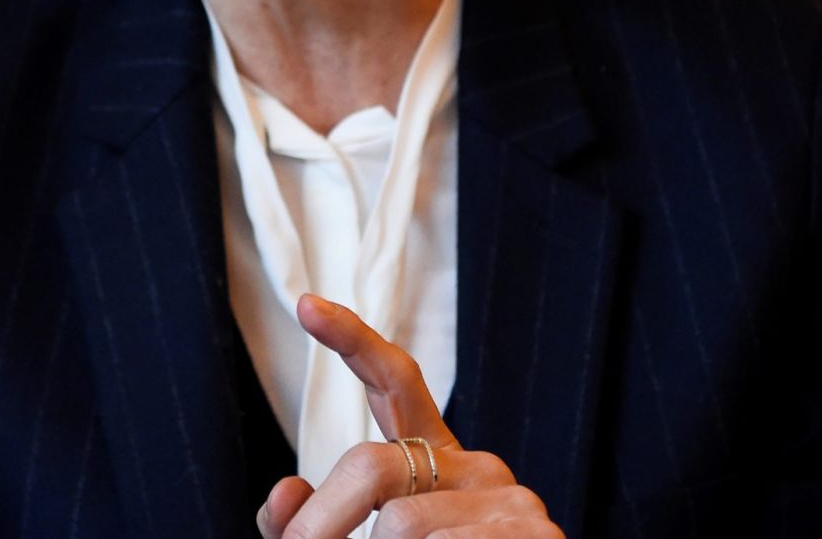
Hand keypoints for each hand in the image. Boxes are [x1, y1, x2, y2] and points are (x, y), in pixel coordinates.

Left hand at [256, 295, 563, 538]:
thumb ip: (314, 522)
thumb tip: (286, 491)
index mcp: (437, 461)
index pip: (395, 383)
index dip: (352, 340)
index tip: (307, 305)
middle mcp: (478, 467)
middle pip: (371, 465)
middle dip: (321, 521)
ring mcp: (512, 501)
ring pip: (399, 524)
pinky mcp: (535, 536)